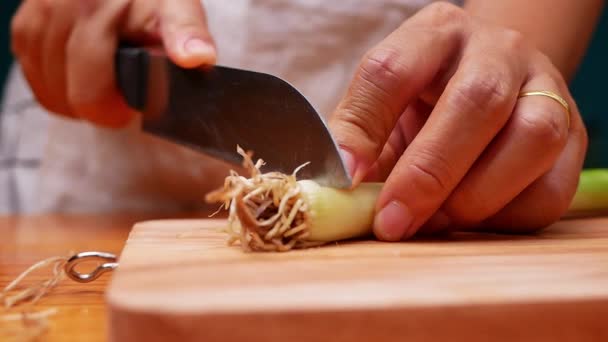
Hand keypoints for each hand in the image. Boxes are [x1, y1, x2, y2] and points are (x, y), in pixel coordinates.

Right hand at [11, 0, 214, 127]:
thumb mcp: (178, 7)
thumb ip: (186, 34)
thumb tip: (196, 58)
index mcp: (96, 10)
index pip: (90, 91)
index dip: (112, 110)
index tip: (130, 108)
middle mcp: (60, 10)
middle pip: (67, 94)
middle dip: (97, 106)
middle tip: (121, 99)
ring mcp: (38, 15)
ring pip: (47, 89)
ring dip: (75, 98)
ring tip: (103, 86)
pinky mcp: (26, 21)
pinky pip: (31, 73)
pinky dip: (53, 84)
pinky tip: (77, 78)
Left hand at [329, 2, 587, 240]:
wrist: (491, 87)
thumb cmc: (426, 103)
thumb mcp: (385, 109)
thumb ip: (362, 141)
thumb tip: (342, 189)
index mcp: (434, 34)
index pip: (393, 69)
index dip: (365, 128)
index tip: (348, 179)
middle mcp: (497, 50)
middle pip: (476, 100)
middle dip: (430, 172)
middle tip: (394, 221)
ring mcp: (545, 88)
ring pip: (533, 137)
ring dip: (476, 196)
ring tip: (436, 221)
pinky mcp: (574, 134)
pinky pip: (553, 186)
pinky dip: (507, 216)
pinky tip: (474, 219)